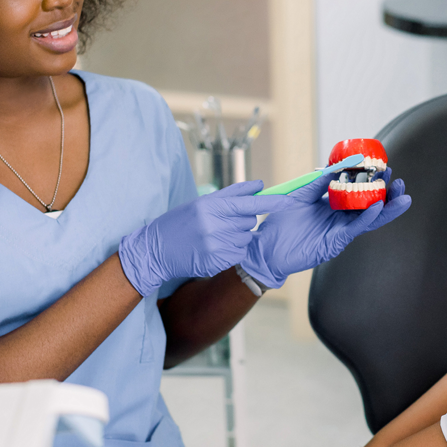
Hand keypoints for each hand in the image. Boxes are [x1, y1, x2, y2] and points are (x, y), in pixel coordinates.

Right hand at [119, 181, 295, 295]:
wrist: (156, 250)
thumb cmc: (180, 223)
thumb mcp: (201, 203)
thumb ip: (233, 193)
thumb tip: (260, 185)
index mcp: (212, 206)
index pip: (251, 203)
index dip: (273, 203)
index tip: (290, 201)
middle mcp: (215, 225)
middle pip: (250, 221)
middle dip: (241, 221)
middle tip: (220, 223)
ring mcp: (216, 245)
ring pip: (246, 238)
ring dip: (236, 237)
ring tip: (213, 237)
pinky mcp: (217, 262)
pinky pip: (239, 254)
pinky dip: (231, 251)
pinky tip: (213, 249)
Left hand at [241, 168, 410, 288]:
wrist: (266, 248)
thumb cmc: (280, 225)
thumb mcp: (299, 197)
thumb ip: (317, 184)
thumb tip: (333, 170)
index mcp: (333, 207)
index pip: (359, 193)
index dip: (372, 182)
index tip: (383, 169)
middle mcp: (340, 219)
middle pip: (370, 206)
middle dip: (388, 195)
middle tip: (399, 182)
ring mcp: (340, 231)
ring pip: (370, 219)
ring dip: (387, 208)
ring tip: (402, 197)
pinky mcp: (336, 242)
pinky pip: (355, 228)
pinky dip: (368, 217)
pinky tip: (378, 207)